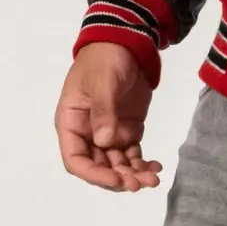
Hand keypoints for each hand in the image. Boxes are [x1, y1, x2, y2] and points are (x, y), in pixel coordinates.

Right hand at [54, 42, 162, 191]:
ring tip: (152, 179)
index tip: (116, 179)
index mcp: (71, 124)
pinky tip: (155, 168)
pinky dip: (142, 163)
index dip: (94, 174)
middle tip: (139, 184)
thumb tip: (105, 141)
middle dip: (118, 178)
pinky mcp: (127, 128)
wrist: (125, 41)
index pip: (76, 159)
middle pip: (99, 166)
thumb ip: (103, 111)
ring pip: (117, 163)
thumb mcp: (102, 82)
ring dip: (132, 174)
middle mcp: (87, 134)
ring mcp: (108, 132)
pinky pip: (132, 153)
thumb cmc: (104, 59)